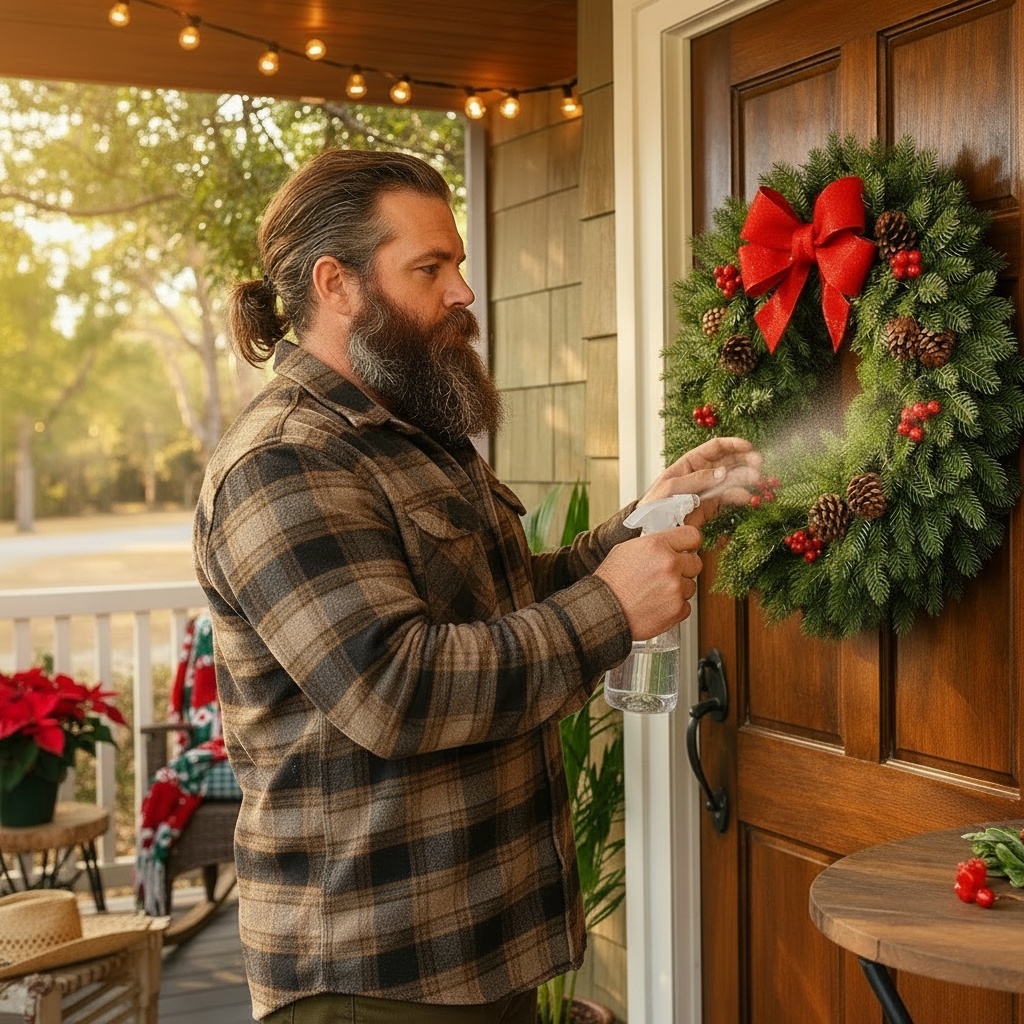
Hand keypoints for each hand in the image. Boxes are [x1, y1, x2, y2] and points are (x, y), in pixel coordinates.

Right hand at [594, 524, 701, 639]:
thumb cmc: (610, 582)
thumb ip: (654, 545)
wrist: (602, 611)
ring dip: (678, 590)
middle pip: (696, 563)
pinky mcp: (677, 610)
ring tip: (656, 593)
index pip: (692, 536)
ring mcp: (675, 588)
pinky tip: (657, 605)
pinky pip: (686, 606)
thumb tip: (670, 545)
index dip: (690, 544)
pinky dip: (674, 608)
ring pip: (691, 586)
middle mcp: (669, 564)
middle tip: (667, 575)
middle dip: (684, 569)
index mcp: (657, 545)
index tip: (688, 550)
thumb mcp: (626, 549)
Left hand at [638, 436, 761, 526]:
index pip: (715, 447)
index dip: (733, 444)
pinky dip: (740, 497)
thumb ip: (696, 480)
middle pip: (729, 461)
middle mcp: (702, 473)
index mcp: (690, 463)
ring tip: (759, 481)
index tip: (749, 447)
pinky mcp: (711, 506)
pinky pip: (729, 498)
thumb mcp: (671, 488)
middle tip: (759, 465)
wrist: (650, 528)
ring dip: (746, 478)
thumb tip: (722, 473)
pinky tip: (749, 498)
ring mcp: (708, 489)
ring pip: (732, 480)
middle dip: (745, 461)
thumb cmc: (654, 504)